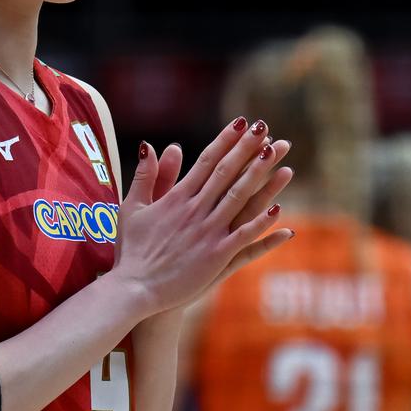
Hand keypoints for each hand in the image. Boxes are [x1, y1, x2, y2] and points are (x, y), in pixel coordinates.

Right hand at [110, 117, 294, 315]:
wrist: (134, 288)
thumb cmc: (132, 249)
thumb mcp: (132, 207)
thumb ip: (145, 175)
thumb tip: (151, 145)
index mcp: (177, 198)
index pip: (207, 161)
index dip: (226, 141)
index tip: (242, 123)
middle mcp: (195, 210)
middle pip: (227, 173)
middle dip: (247, 149)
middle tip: (266, 129)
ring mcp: (207, 233)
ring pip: (239, 198)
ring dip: (259, 176)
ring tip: (276, 156)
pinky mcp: (216, 257)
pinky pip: (243, 237)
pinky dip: (260, 224)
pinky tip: (279, 210)